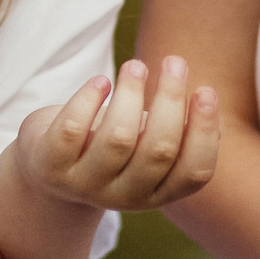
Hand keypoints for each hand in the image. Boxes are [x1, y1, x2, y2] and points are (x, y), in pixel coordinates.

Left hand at [17, 57, 219, 212]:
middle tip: (175, 61)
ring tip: (136, 65)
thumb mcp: (145, 147)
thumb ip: (177, 135)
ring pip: (117, 139)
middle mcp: (125, 197)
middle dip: (170, 100)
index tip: (205, 90)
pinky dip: (88, 99)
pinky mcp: (51, 167)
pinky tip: (100, 82)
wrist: (48, 170)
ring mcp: (85, 185)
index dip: (204, 132)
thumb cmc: (111, 146)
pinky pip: (71, 130)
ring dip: (131, 94)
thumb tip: (211, 111)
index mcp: (157, 193)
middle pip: (158, 151)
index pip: (193, 173)